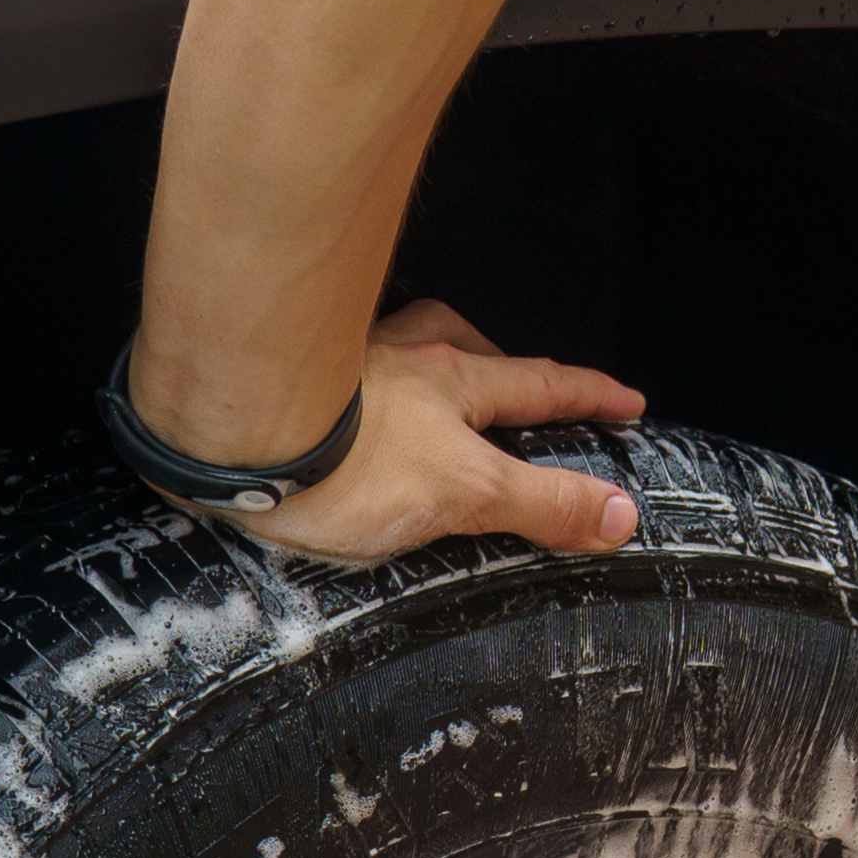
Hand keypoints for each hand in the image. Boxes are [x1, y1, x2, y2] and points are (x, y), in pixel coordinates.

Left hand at [222, 302, 645, 565]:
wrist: (230, 433)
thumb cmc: (345, 461)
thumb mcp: (463, 492)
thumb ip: (539, 503)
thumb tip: (620, 512)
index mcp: (456, 383)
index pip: (540, 386)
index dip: (587, 395)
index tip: (627, 400)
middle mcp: (405, 359)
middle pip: (474, 351)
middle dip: (514, 368)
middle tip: (537, 382)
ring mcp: (345, 363)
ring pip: (407, 344)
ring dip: (435, 356)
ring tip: (442, 375)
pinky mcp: (289, 381)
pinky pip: (343, 367)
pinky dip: (361, 375)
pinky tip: (349, 399)